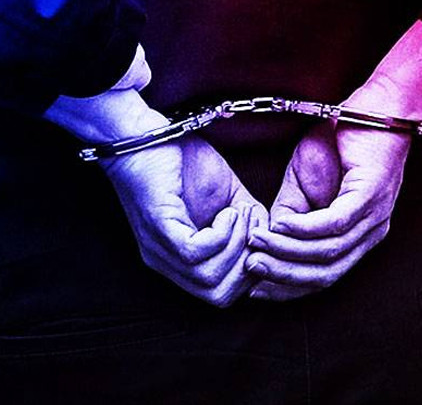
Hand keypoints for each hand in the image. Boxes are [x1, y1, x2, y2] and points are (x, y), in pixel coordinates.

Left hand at [103, 133, 265, 306]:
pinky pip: (195, 252)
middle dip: (249, 265)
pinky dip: (221, 234)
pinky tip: (226, 211)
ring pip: (209, 278)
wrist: (142, 132)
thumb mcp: (228, 197)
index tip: (262, 239)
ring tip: (239, 215)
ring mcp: (159, 248)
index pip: (222, 295)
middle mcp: (166, 263)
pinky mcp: (158, 228)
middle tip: (254, 231)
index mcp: (181, 262)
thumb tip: (271, 237)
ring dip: (237, 246)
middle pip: (219, 296)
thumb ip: (248, 221)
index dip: (252, 273)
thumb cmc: (182, 161)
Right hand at [246, 20, 421, 298]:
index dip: (287, 286)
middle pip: (326, 275)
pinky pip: (335, 224)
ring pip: (328, 254)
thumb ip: (292, 211)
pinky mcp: (371, 195)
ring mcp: (374, 216)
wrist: (378, 102)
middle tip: (250, 271)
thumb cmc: (343, 138)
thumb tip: (271, 238)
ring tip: (258, 248)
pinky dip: (304, 230)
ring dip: (287, 254)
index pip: (324, 276)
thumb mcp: (306, 180)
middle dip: (283, 277)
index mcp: (359, 235)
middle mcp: (371, 233)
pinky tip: (281, 227)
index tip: (253, 287)